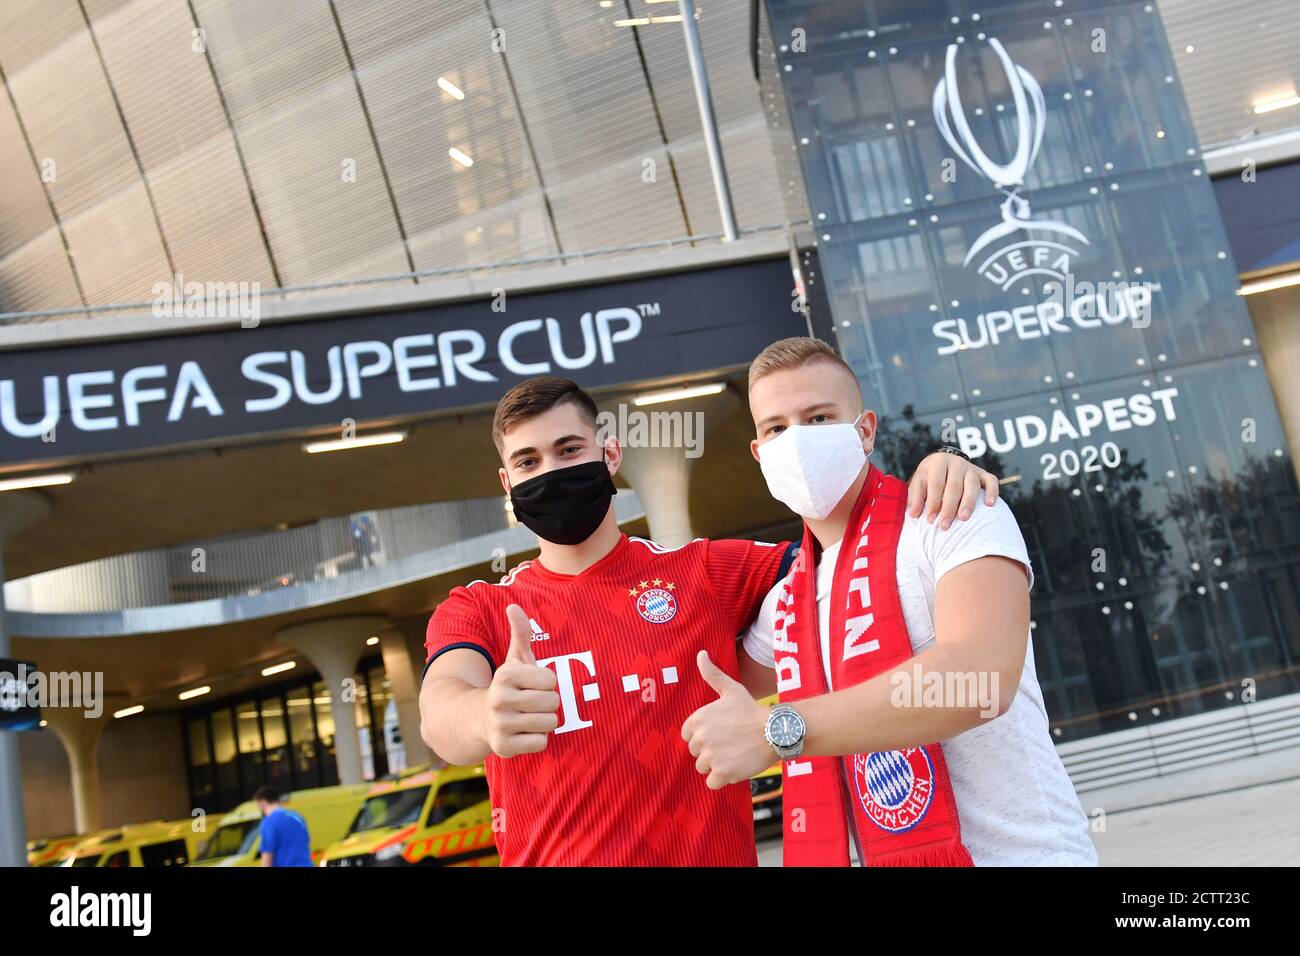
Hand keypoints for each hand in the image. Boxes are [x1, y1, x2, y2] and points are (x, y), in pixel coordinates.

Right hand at [481, 604, 559, 757]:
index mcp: (505, 675)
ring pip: (549, 724)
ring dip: (544, 722)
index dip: (547, 683)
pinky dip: (537, 740)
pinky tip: (523, 734)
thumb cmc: (508, 687)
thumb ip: (520, 633)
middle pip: (553, 702)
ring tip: (528, 718)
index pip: (551, 680)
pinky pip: (541, 743)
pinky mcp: (503, 747)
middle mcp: (499, 699)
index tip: (532, 685)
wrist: (477, 719)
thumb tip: (514, 605)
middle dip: (547, 703)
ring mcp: (500, 724)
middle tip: (531, 704)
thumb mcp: (514, 660)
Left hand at [681, 650, 773, 789]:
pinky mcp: (721, 773)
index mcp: (697, 719)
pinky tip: (736, 767)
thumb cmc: (752, 710)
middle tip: (731, 743)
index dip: (704, 737)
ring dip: (717, 766)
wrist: (774, 731)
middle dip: (711, 752)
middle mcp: (700, 738)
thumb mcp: (731, 689)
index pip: (688, 737)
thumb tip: (700, 654)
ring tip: (735, 754)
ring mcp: (710, 757)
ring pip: (703, 768)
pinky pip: (712, 783)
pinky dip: (723, 779)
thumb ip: (712, 674)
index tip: (720, 734)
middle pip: (696, 754)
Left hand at [907, 452, 998, 529]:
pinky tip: (989, 504)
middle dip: (949, 507)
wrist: (944, 464)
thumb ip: (915, 497)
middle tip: (945, 525)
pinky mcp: (983, 474)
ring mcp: (972, 468)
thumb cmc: (930, 478)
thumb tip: (914, 514)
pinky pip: (991, 481)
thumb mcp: (919, 483)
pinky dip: (992, 491)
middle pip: (954, 486)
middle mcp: (956, 463)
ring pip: (972, 485)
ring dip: (968, 503)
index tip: (931, 520)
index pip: (937, 484)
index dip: (934, 502)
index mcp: (938, 462)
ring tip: (963, 518)